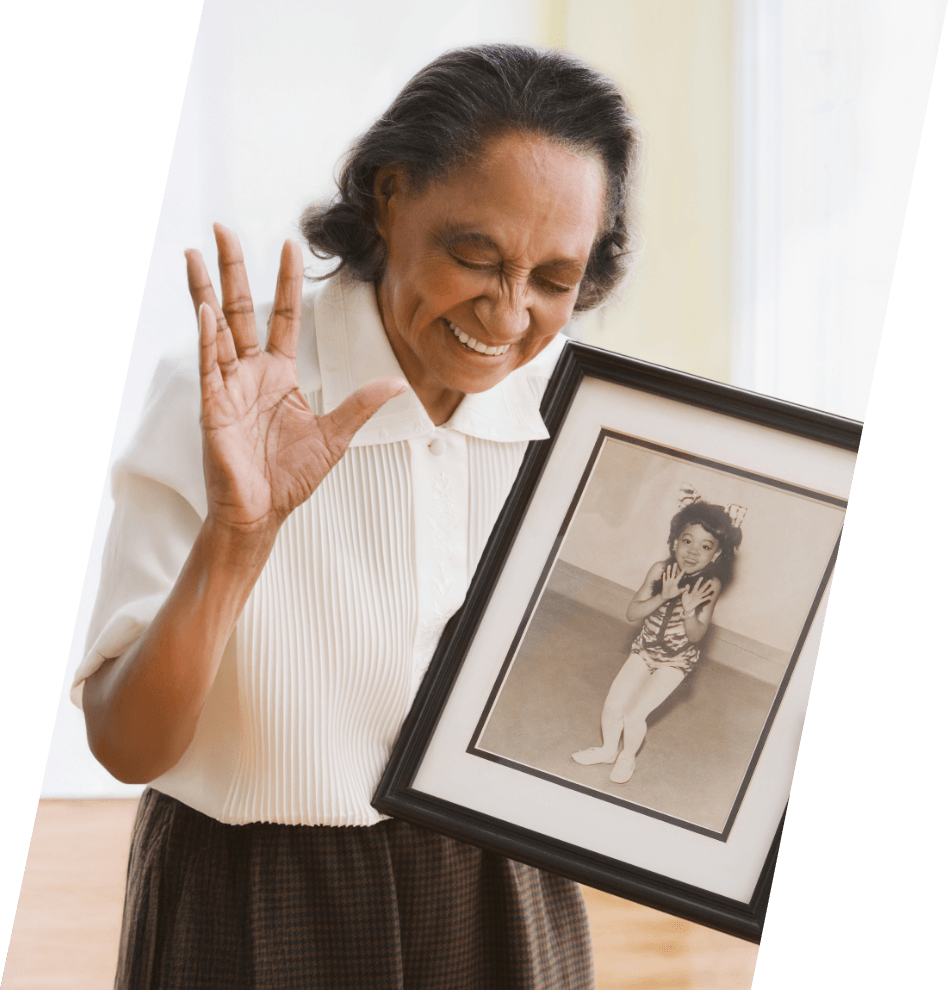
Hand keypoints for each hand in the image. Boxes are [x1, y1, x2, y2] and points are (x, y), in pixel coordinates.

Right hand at [186, 224, 406, 542]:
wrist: (261, 514)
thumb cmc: (291, 478)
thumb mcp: (335, 436)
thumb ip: (360, 405)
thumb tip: (398, 382)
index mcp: (279, 376)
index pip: (283, 317)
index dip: (285, 282)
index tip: (289, 245)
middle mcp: (250, 374)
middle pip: (240, 309)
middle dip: (232, 269)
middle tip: (223, 228)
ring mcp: (228, 387)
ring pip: (216, 328)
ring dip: (205, 290)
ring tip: (196, 251)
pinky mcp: (213, 407)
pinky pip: (210, 365)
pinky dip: (208, 337)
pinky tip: (205, 308)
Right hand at [660, 564, 683, 600]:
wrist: (666, 597)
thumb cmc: (672, 594)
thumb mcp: (678, 592)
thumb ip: (682, 590)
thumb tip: (686, 589)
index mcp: (675, 582)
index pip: (679, 577)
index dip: (682, 573)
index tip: (684, 569)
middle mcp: (672, 581)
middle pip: (673, 573)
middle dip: (674, 568)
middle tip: (675, 563)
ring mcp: (667, 582)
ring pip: (668, 575)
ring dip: (668, 570)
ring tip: (669, 565)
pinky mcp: (664, 584)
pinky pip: (664, 579)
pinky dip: (664, 576)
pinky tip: (664, 572)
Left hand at [681, 578, 715, 614]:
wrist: (685, 607)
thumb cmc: (685, 600)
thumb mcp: (684, 594)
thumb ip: (686, 590)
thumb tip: (687, 584)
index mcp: (693, 591)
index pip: (697, 586)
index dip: (699, 582)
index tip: (701, 577)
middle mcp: (697, 594)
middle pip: (702, 588)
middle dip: (706, 584)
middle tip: (710, 580)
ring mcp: (698, 598)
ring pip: (704, 593)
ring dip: (708, 590)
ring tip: (712, 587)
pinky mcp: (699, 602)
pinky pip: (703, 600)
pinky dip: (706, 598)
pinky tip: (709, 596)